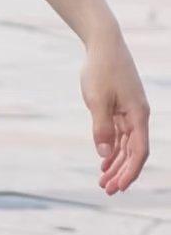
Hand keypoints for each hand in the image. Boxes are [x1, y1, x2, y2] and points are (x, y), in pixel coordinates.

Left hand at [79, 26, 149, 194]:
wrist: (103, 44)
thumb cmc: (101, 69)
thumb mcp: (97, 100)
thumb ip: (101, 128)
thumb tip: (103, 154)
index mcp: (138, 114)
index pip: (139, 151)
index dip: (130, 172)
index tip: (119, 187)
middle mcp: (138, 116)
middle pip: (133, 152)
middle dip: (121, 173)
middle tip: (106, 190)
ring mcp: (130, 112)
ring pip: (125, 145)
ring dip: (115, 163)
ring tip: (102, 181)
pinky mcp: (120, 108)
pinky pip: (119, 134)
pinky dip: (112, 149)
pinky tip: (103, 162)